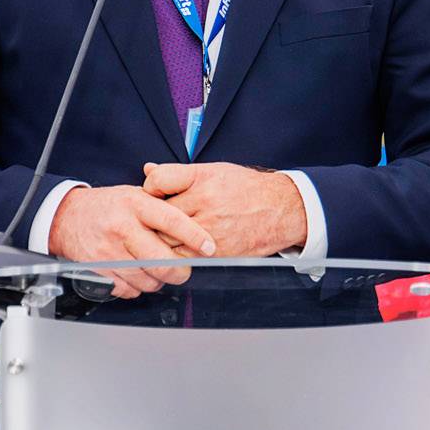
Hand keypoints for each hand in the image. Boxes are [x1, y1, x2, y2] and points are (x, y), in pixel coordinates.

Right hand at [46, 185, 215, 297]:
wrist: (66, 218)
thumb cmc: (107, 207)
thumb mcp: (134, 195)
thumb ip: (161, 207)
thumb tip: (194, 227)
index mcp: (135, 205)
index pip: (171, 220)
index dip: (194, 235)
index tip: (209, 247)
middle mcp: (123, 228)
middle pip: (162, 261)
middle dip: (179, 271)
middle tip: (183, 270)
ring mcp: (110, 252)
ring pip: (148, 280)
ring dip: (157, 280)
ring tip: (153, 267)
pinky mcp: (99, 271)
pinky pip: (130, 290)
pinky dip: (137, 286)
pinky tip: (135, 272)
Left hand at [139, 162, 306, 256]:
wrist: (281, 210)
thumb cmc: (246, 189)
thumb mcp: (213, 171)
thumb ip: (178, 174)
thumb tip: (148, 171)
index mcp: (203, 178)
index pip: (158, 181)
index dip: (150, 189)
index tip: (153, 195)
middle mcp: (205, 202)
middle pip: (159, 215)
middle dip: (153, 219)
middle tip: (153, 221)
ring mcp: (211, 229)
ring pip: (167, 240)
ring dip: (162, 240)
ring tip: (165, 236)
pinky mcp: (217, 252)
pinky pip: (183, 258)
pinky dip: (177, 255)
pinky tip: (181, 248)